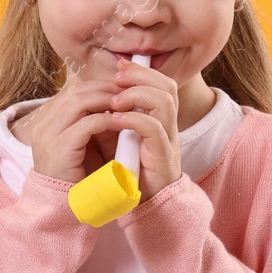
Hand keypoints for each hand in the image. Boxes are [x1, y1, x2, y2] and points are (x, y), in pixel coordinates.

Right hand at [23, 77, 124, 184]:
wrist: (62, 207)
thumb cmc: (77, 177)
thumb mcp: (84, 144)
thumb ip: (93, 123)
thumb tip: (118, 102)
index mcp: (47, 121)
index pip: (73, 91)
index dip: (98, 86)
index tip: (121, 88)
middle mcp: (43, 124)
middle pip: (76, 91)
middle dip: (104, 89)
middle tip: (128, 92)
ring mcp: (48, 135)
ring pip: (79, 102)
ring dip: (106, 100)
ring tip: (126, 104)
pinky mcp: (59, 148)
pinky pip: (86, 124)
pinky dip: (105, 120)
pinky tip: (120, 122)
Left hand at [109, 55, 182, 197]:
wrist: (148, 205)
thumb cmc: (134, 172)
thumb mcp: (126, 140)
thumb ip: (121, 119)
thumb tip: (102, 97)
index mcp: (161, 119)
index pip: (162, 83)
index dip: (142, 72)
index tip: (119, 67)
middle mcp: (168, 126)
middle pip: (167, 87)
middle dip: (140, 76)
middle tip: (116, 78)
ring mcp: (168, 140)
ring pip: (164, 102)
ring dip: (137, 95)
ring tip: (114, 101)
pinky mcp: (162, 155)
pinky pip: (153, 128)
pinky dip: (133, 119)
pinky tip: (114, 120)